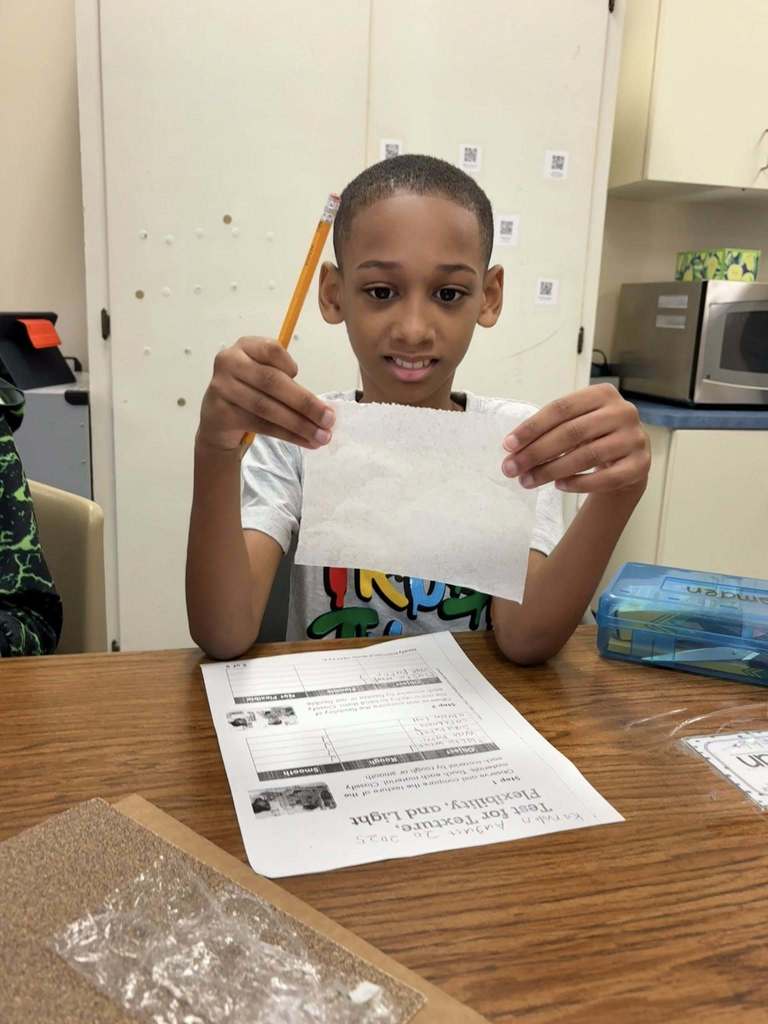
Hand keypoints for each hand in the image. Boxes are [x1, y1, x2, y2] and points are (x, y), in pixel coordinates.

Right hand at [197, 337, 334, 451]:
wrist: (217, 420)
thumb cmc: (250, 393)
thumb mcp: (264, 377)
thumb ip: (287, 382)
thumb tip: (325, 410)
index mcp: (244, 346)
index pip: (272, 350)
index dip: (290, 366)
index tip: (304, 379)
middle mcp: (229, 362)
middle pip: (272, 382)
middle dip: (305, 403)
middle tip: (330, 420)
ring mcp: (222, 388)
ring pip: (267, 407)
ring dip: (299, 424)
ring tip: (322, 436)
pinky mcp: (221, 413)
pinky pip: (261, 425)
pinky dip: (288, 435)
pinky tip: (307, 442)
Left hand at [501, 383, 649, 493]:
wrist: (628, 459)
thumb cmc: (593, 436)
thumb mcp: (575, 423)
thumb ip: (548, 430)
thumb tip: (512, 451)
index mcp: (602, 394)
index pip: (560, 409)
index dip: (531, 427)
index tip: (507, 445)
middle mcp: (622, 412)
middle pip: (571, 433)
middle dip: (536, 453)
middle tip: (511, 468)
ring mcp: (634, 438)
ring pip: (586, 456)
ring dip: (551, 471)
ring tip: (527, 481)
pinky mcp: (640, 465)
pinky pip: (605, 478)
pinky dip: (578, 483)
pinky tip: (558, 486)